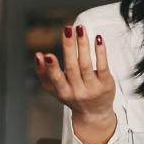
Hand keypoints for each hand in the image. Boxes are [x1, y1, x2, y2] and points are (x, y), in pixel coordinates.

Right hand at [35, 24, 116, 143]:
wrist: (94, 114)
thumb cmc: (72, 96)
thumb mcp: (53, 89)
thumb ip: (43, 72)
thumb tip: (38, 55)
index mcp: (63, 91)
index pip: (57, 79)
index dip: (52, 68)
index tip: (48, 55)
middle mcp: (77, 90)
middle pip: (73, 67)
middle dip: (69, 47)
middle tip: (67, 30)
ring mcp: (92, 87)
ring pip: (87, 64)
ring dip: (83, 45)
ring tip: (80, 29)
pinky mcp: (106, 83)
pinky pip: (103, 66)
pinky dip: (100, 52)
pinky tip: (98, 39)